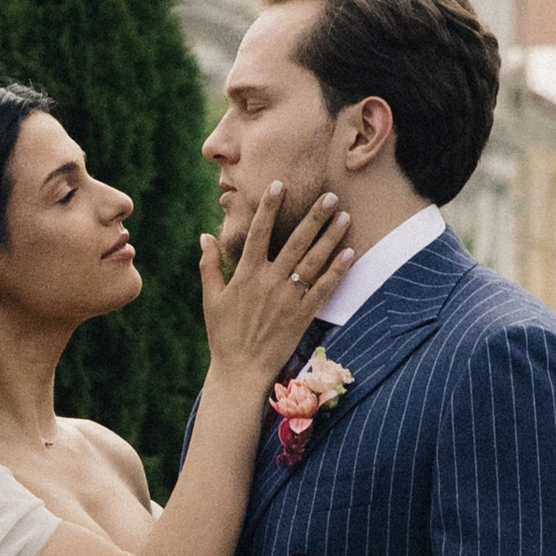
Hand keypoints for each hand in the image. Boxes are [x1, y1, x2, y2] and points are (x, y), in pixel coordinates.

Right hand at [199, 186, 354, 385]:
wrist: (240, 371)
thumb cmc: (223, 335)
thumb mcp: (210, 299)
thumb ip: (208, 266)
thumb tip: (205, 236)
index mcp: (245, 275)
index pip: (258, 232)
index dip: (268, 207)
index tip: (279, 184)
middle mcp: (268, 282)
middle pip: (294, 242)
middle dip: (313, 217)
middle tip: (330, 196)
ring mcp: (287, 299)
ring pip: (313, 261)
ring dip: (330, 237)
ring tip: (345, 216)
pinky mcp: (302, 315)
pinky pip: (323, 288)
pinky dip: (337, 270)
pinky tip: (350, 253)